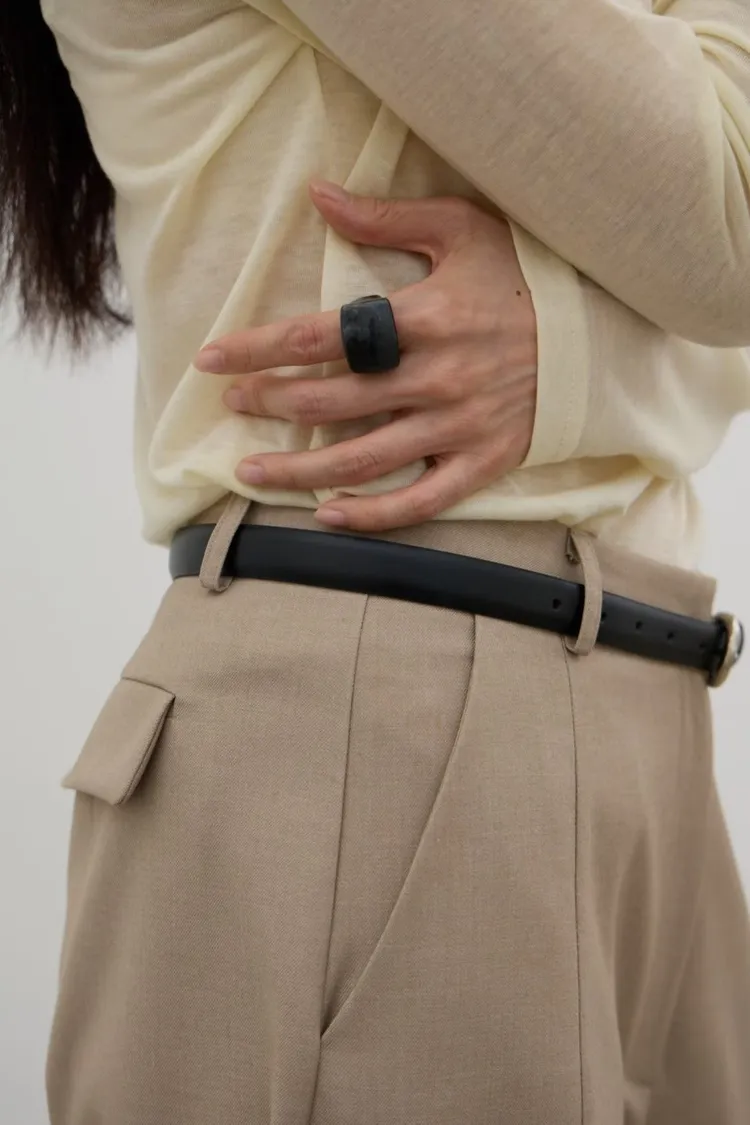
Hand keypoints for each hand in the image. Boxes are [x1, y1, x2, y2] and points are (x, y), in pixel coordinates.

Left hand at [195, 183, 537, 532]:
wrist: (599, 333)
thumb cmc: (524, 276)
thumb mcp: (461, 229)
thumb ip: (385, 220)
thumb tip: (318, 195)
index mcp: (423, 318)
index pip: (317, 337)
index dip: (255, 349)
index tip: (211, 360)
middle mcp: (434, 377)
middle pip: (329, 401)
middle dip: (270, 403)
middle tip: (234, 404)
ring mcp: (457, 427)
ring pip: (361, 459)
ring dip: (298, 470)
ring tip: (251, 471)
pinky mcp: (481, 463)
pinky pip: (419, 500)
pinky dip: (372, 514)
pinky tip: (327, 514)